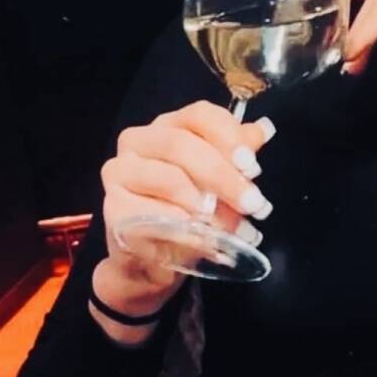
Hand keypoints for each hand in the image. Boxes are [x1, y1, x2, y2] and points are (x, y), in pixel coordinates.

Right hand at [95, 101, 275, 320]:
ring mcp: (119, 172)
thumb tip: (264, 130)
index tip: (252, 167)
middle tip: (252, 203)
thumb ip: (237, 156)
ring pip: (168, 178)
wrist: (153, 260)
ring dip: (206, 204)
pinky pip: (152, 214)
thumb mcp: (218, 184)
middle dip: (223, 176)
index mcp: (168, 126)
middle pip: (182, 145)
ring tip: (231, 225)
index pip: (199, 115)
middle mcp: (138, 141)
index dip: (229, 137)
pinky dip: (183, 227)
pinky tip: (202, 238)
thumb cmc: (187, 213)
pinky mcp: (112, 207)